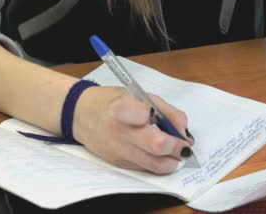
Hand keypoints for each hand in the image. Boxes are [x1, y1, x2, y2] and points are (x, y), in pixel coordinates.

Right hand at [72, 87, 193, 173]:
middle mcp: (119, 131)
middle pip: (157, 145)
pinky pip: (145, 168)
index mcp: (122, 108)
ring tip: (176, 152)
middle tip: (185, 146)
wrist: (80, 115)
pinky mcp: (118, 163)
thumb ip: (166, 111)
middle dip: (177, 148)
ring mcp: (118, 150)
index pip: (148, 117)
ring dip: (172, 161)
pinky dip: (158, 163)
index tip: (176, 125)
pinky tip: (159, 154)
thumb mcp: (140, 96)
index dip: (168, 122)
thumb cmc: (113, 102)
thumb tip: (184, 131)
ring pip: (154, 164)